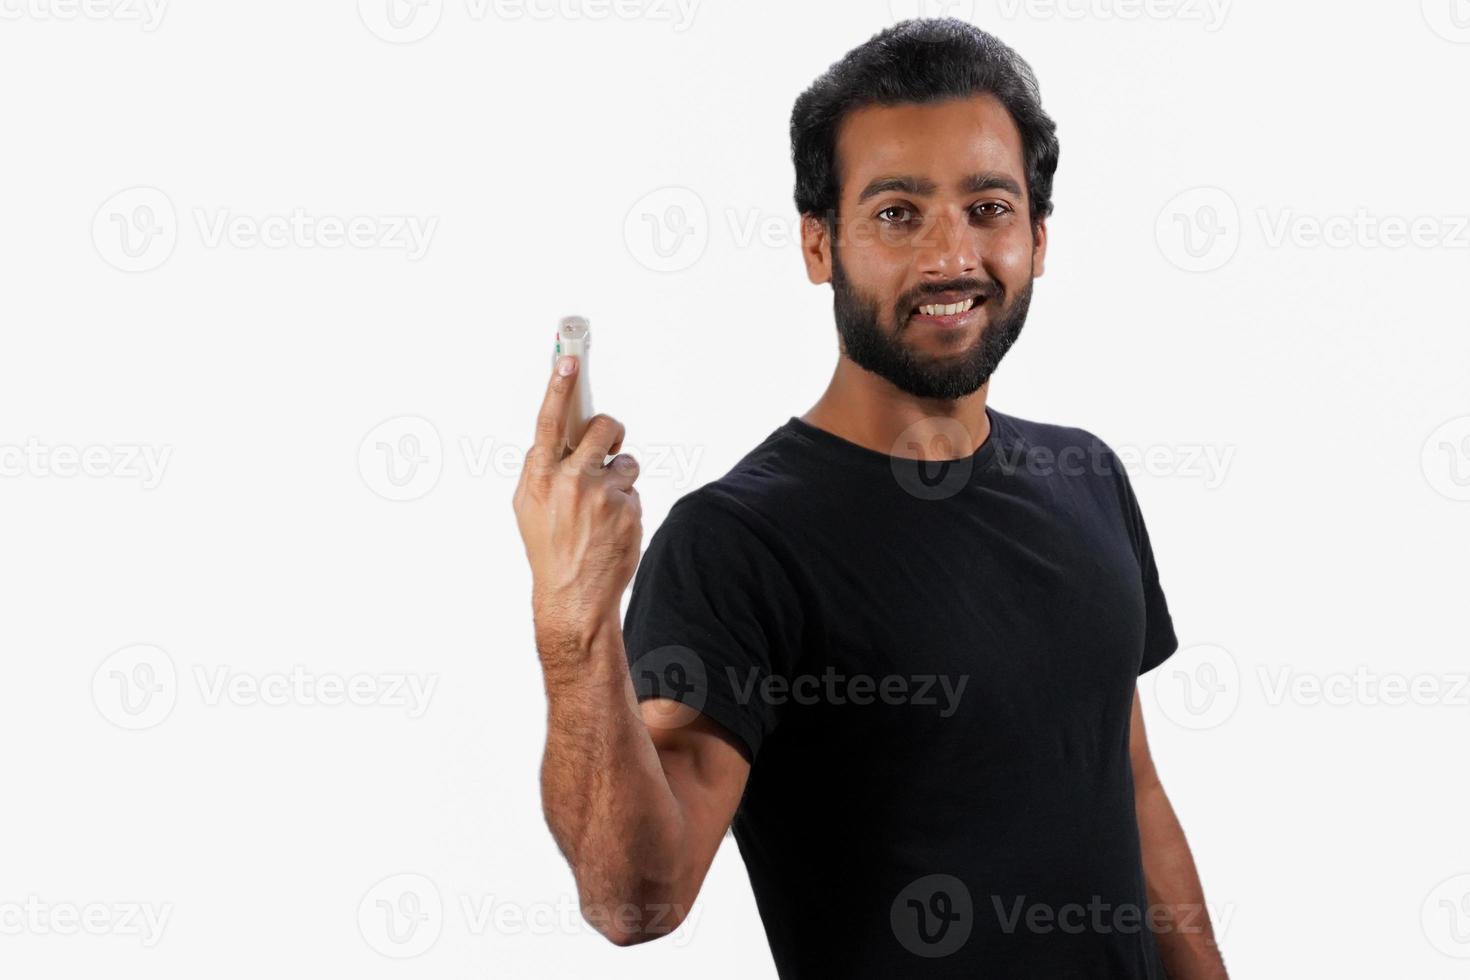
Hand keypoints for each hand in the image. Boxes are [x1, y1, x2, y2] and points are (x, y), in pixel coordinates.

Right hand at [513, 354, 642, 669]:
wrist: (574, 598)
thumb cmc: (549, 548)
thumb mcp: (529, 506)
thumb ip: (543, 468)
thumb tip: (561, 436)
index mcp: (539, 476)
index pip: (550, 420)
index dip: (559, 386)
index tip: (570, 360)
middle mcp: (569, 481)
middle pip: (603, 427)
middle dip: (610, 430)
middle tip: (608, 441)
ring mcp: (601, 496)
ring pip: (625, 460)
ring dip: (619, 476)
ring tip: (603, 507)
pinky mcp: (628, 510)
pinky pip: (634, 489)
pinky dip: (627, 503)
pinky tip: (613, 528)